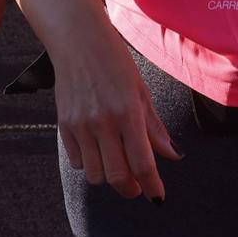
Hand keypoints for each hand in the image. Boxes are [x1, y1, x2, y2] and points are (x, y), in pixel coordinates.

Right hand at [55, 32, 180, 199]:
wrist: (78, 41)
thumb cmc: (115, 62)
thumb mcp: (142, 91)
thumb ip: (155, 128)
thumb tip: (173, 155)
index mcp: (128, 113)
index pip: (143, 163)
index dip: (152, 186)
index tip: (157, 196)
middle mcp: (104, 123)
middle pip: (117, 176)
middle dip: (130, 188)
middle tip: (137, 185)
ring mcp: (81, 126)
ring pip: (95, 175)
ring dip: (108, 176)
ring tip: (116, 163)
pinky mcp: (64, 126)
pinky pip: (77, 162)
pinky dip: (89, 163)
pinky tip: (98, 149)